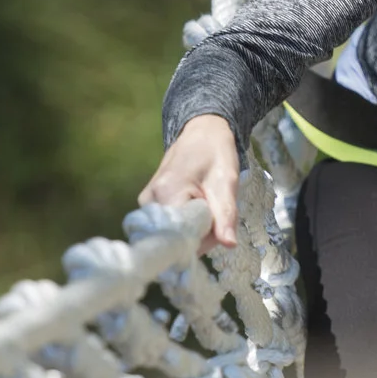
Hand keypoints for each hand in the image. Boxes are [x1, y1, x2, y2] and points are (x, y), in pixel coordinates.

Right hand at [138, 113, 241, 250]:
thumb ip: (226, 215)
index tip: (219, 226)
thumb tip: (229, 245)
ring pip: (176, 234)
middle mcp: (149, 202)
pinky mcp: (150, 205)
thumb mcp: (226, 182)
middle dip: (203, 234)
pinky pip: (172, 226)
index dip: (205, 238)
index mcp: (165, 194)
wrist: (202, 132)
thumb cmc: (215, 153)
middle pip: (178, 238)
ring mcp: (147, 204)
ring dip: (198, 229)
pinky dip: (190, 223)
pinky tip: (199, 207)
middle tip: (217, 211)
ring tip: (209, 205)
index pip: (182, 238)